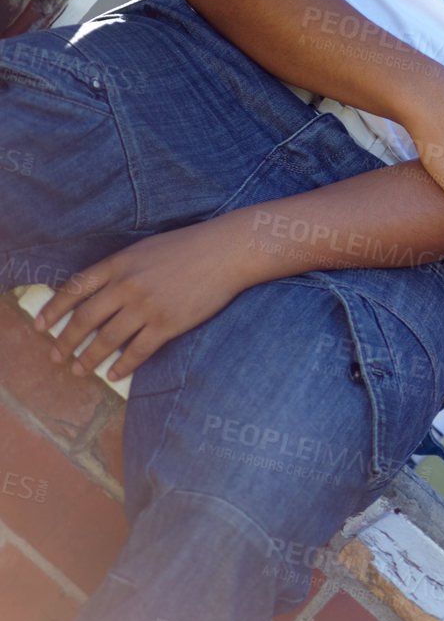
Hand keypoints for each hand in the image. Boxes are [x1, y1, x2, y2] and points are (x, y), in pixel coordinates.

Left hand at [33, 219, 262, 380]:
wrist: (227, 251)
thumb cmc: (190, 247)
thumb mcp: (145, 250)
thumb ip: (121, 268)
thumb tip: (99, 290)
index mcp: (118, 264)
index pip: (74, 289)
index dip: (53, 310)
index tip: (39, 326)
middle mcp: (126, 286)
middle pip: (84, 319)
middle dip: (65, 342)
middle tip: (55, 356)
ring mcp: (146, 306)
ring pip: (107, 339)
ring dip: (89, 358)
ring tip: (79, 370)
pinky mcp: (167, 324)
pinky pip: (138, 351)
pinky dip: (123, 365)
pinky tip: (114, 374)